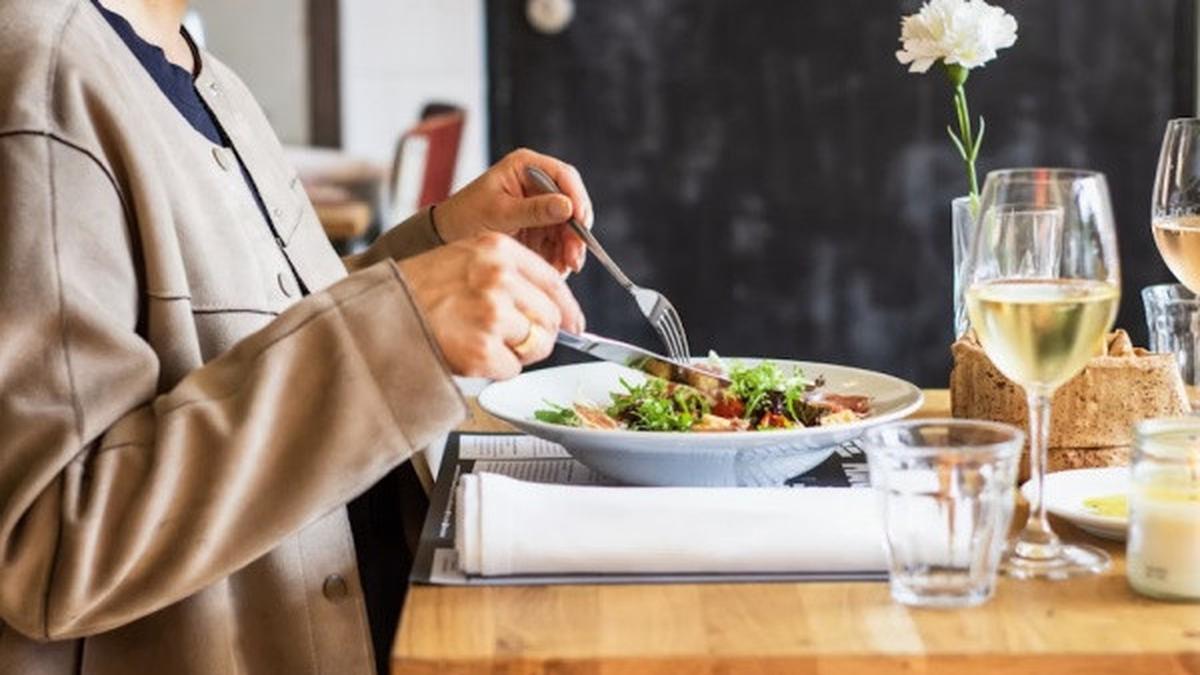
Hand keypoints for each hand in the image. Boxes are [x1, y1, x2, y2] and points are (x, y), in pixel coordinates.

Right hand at [398, 232, 584, 378]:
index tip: (575, 324)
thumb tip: (554, 308)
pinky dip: (495, 369)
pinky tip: (469, 355)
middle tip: (515, 341)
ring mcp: (492, 314)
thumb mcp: (464, 258)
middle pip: (551, 318)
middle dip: (539, 335)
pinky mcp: (482, 349)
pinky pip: (512, 369)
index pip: (554, 282)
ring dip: (516, 352)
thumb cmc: (417, 288)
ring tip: (482, 343)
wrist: (378, 313)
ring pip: (535, 345)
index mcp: (498, 250)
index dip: (568, 309)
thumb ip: (508, 273)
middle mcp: (499, 278)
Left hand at [433, 148, 593, 274]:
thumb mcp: (499, 212)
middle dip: (575, 232)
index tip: (581, 221)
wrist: (447, 236)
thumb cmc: (466, 215)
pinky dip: (560, 256)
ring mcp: (540, 206)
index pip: (563, 176)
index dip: (577, 198)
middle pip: (571, 204)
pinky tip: (557, 268)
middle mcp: (537, 184)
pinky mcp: (539, 227)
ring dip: (570, 248)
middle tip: (575, 256)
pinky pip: (558, 241)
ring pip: (568, 226)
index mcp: (526, 166)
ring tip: (565, 268)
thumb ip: (534, 210)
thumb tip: (568, 207)